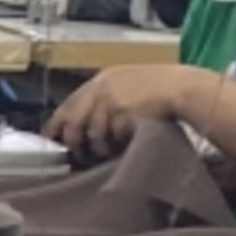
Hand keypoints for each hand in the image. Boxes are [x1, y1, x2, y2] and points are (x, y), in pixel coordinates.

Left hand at [45, 61, 188, 163]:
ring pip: (92, 134)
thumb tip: (77, 129)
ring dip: (99, 147)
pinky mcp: (122, 113)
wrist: (184, 88)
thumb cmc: (158, 90)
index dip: (56, 126)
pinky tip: (124, 144)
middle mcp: (101, 88)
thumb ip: (101, 101)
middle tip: (79, 155)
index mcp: (101, 80)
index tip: (51, 141)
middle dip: (74, 142)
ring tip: (110, 149)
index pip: (67, 106)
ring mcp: (111, 101)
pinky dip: (116, 145)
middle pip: (73, 123)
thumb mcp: (125, 86)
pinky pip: (111, 138)